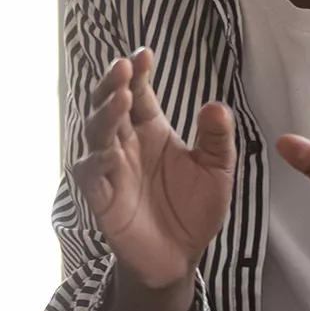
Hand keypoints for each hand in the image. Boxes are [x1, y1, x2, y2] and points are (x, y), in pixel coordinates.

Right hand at [72, 48, 237, 290]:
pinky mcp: (103, 199)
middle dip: (113, 84)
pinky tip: (111, 154)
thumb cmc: (194, 209)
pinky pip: (91, 176)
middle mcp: (127, 144)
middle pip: (110, 105)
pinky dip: (97, 163)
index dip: (138, 72)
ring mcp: (111, 169)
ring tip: (122, 99)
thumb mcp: (217, 170)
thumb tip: (217, 105)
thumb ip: (217, 139)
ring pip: (96, 134)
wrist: (181, 256)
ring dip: (105, 115)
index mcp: (151, 130)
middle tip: (123, 67)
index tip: (145, 54)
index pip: (139, 93)